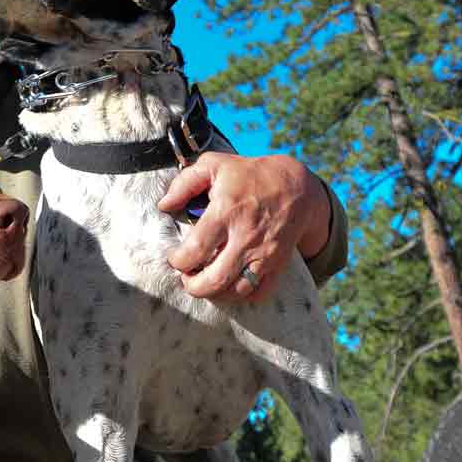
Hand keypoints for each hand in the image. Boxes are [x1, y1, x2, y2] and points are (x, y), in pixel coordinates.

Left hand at [158, 153, 330, 300]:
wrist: (297, 187)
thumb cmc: (249, 175)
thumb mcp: (214, 165)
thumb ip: (184, 183)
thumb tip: (164, 206)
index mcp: (226, 211)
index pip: (196, 249)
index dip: (178, 261)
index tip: (175, 257)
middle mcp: (246, 236)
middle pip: (215, 279)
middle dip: (193, 286)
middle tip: (186, 277)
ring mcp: (264, 253)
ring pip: (237, 291)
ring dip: (216, 293)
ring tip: (205, 281)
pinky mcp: (278, 263)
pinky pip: (259, 293)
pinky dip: (241, 296)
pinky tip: (229, 285)